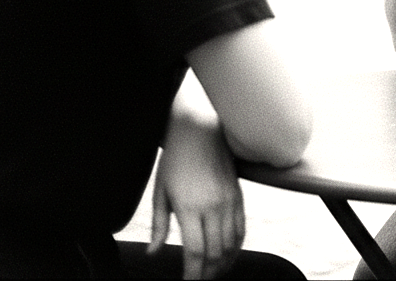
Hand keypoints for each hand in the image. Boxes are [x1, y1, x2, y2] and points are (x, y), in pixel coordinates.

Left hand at [149, 109, 244, 278]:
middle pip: (214, 253)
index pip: (194, 252)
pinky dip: (237, 247)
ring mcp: (228, 200)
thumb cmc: (176, 159)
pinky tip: (228, 255)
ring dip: (223, 264)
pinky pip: (241, 228)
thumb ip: (159, 225)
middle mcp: (213, 206)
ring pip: (231, 244)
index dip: (192, 274)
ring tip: (213, 273)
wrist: (200, 129)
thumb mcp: (160, 192)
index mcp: (190, 207)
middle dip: (207, 274)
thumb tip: (154, 252)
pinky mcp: (238, 194)